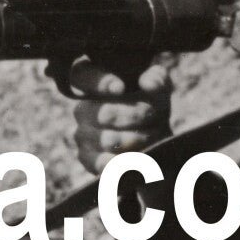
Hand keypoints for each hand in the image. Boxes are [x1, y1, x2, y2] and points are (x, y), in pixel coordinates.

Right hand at [68, 57, 171, 174]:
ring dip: (136, 139)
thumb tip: (147, 83)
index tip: (121, 88)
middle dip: (134, 115)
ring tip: (149, 136)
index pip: (83, 77)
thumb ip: (156, 79)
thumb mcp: (158, 88)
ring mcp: (81, 135)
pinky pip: (103, 162)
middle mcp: (81, 109)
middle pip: (105, 114)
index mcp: (92, 86)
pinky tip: (139, 155)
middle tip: (151, 115)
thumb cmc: (151, 106)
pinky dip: (126, 160)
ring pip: (108, 140)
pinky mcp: (86, 158)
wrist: (155, 139)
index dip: (100, 82)